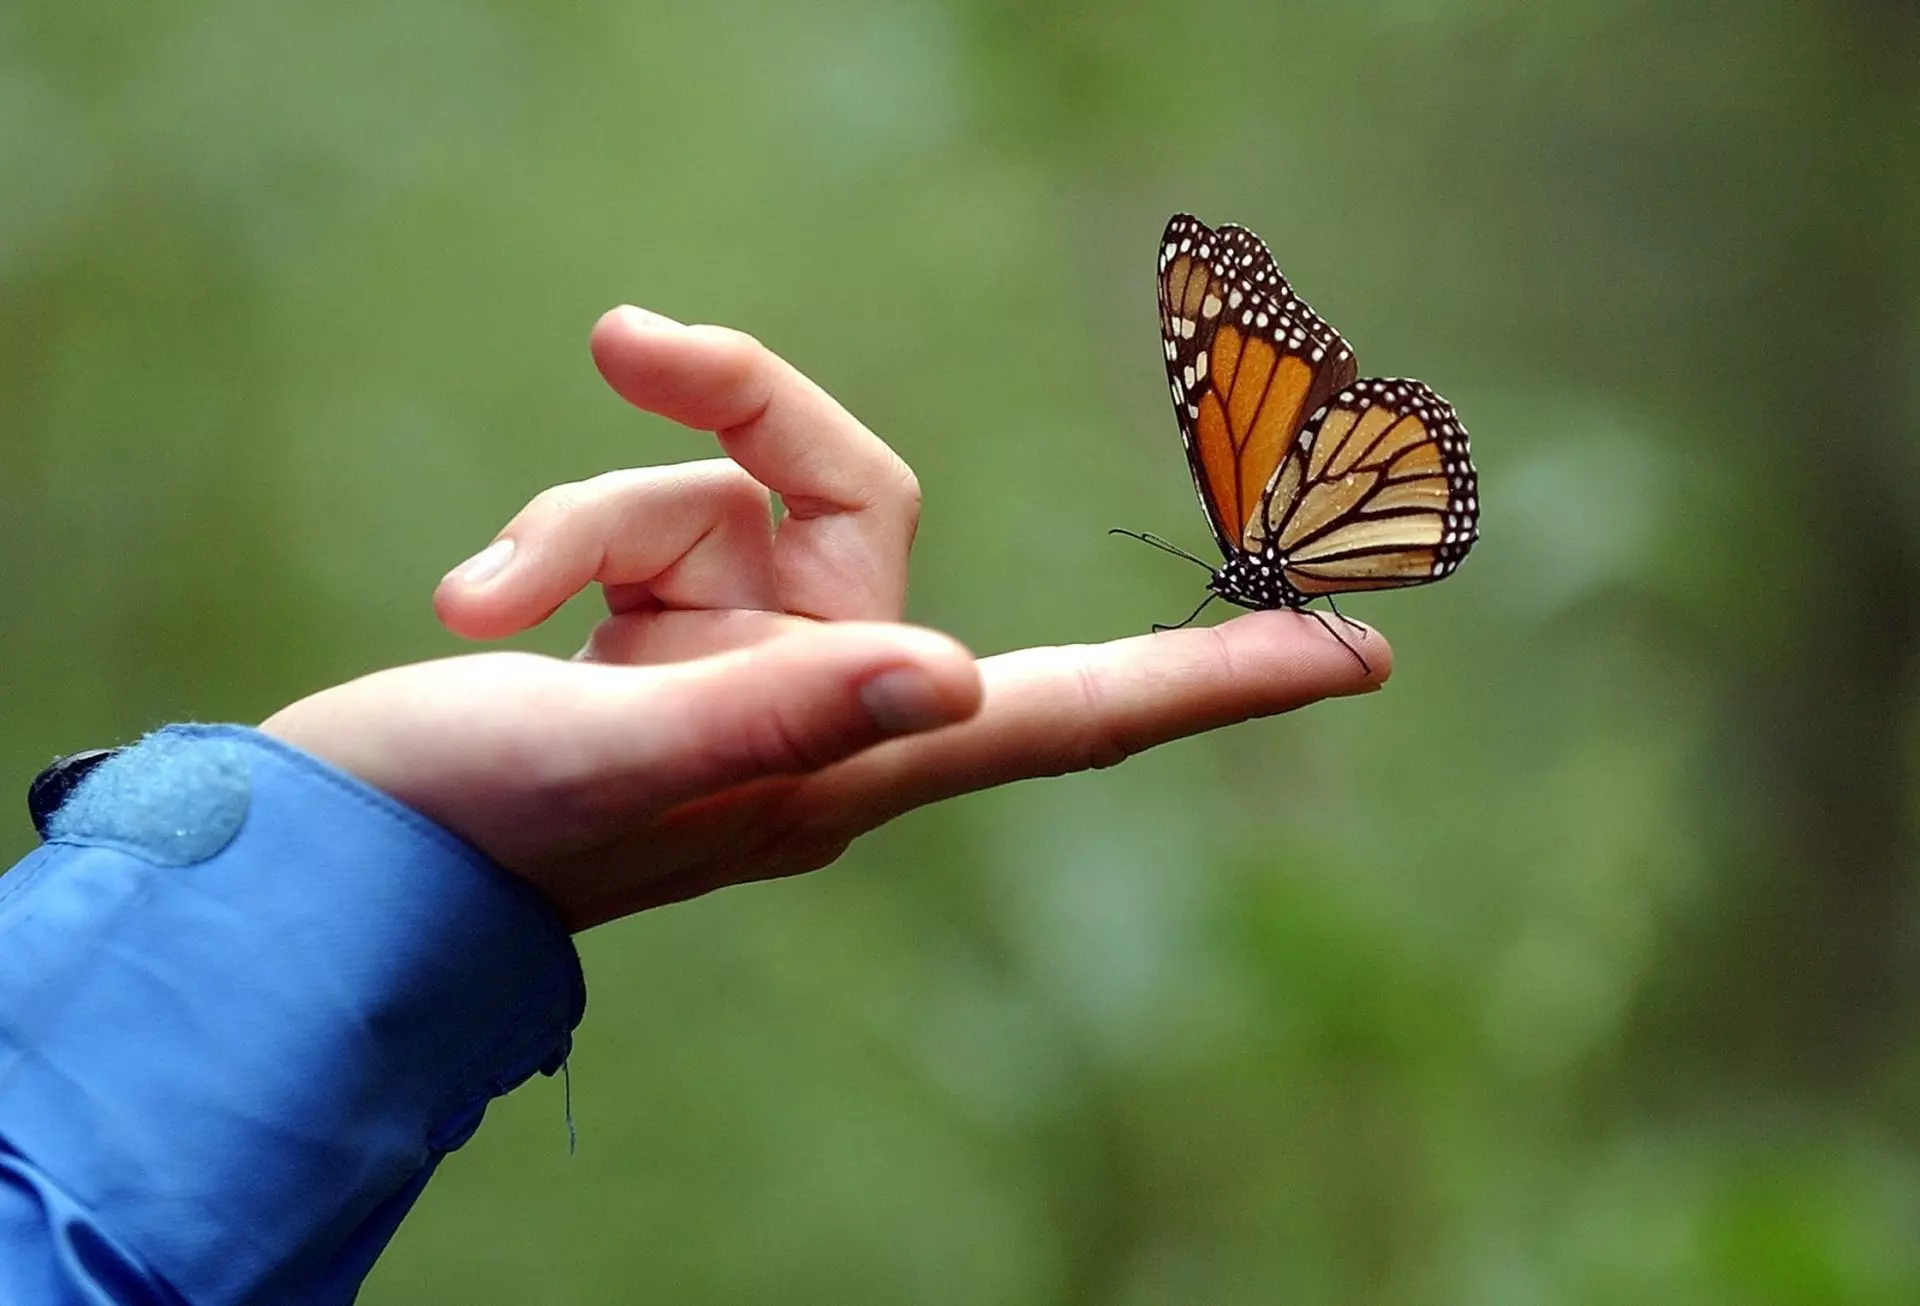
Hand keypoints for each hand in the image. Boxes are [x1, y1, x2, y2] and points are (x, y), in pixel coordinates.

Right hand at [262, 307, 1388, 930]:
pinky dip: (546, 537)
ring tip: (477, 605)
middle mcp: (814, 698)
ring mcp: (734, 658)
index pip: (1074, 708)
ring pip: (717, 488)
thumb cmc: (465, 830)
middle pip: (855, 490)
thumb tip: (955, 674)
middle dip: (739, 406)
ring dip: (585, 513)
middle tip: (628, 335)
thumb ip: (777, 714)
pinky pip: (633, 514)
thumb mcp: (607, 763)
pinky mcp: (651, 621)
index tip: (1357, 654)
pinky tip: (469, 606)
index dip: (1216, 681)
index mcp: (846, 759)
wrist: (341, 848)